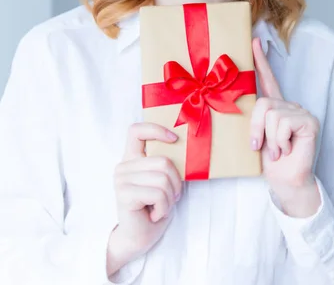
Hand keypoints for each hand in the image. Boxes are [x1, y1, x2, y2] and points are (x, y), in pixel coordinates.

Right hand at [110, 123, 181, 266]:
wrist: (139, 238)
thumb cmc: (153, 208)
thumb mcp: (162, 180)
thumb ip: (164, 164)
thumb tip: (180, 145)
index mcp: (132, 158)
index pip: (136, 130)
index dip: (156, 129)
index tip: (174, 139)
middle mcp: (123, 166)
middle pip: (163, 161)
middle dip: (175, 183)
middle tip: (169, 198)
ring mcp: (121, 179)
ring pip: (163, 179)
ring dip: (169, 198)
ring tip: (160, 207)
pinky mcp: (124, 194)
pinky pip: (158, 193)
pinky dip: (163, 208)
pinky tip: (154, 215)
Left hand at [250, 37, 319, 193]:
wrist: (284, 181)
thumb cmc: (268, 160)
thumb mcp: (253, 135)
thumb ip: (250, 118)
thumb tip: (229, 101)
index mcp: (275, 106)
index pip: (267, 79)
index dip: (261, 60)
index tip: (254, 41)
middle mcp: (289, 105)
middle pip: (263, 102)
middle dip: (255, 127)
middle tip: (260, 146)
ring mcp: (300, 111)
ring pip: (271, 113)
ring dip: (268, 138)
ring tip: (277, 150)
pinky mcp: (309, 121)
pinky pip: (283, 123)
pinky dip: (279, 141)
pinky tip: (286, 150)